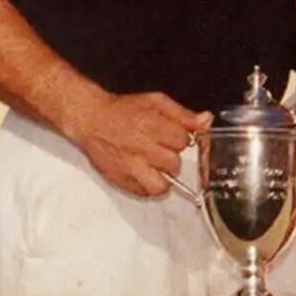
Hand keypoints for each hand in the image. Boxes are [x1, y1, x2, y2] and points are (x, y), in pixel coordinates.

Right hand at [66, 91, 207, 196]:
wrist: (91, 119)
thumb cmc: (122, 110)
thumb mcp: (156, 102)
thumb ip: (183, 114)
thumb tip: (205, 121)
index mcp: (150, 126)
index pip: (183, 142)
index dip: (181, 139)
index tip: (174, 137)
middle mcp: (139, 148)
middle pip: (174, 163)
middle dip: (171, 156)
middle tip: (160, 149)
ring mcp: (128, 166)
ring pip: (161, 184)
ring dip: (162, 177)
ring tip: (156, 166)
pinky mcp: (119, 179)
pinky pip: (143, 192)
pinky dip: (148, 186)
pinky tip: (145, 173)